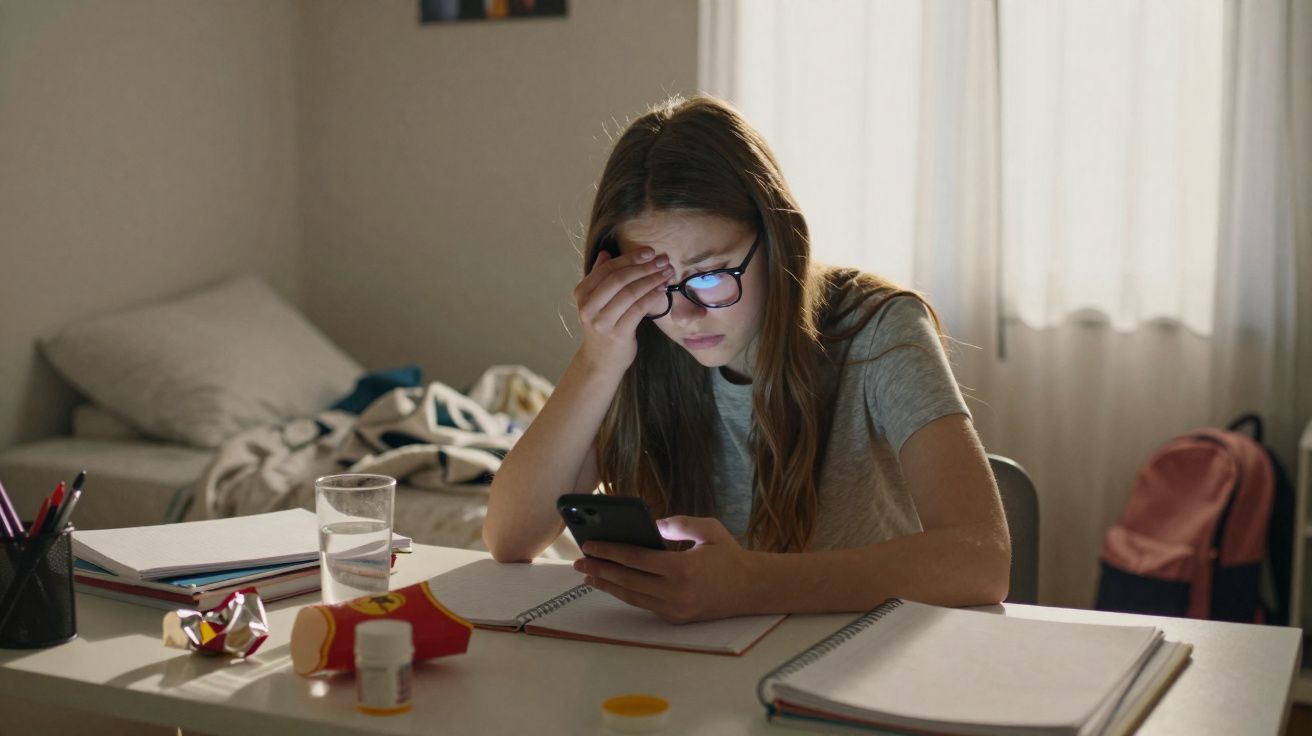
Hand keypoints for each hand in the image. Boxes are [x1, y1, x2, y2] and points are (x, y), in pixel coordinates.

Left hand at [572, 516, 758, 622]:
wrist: (752, 589)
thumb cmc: (729, 555)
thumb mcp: (708, 529)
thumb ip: (677, 525)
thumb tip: (649, 527)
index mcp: (682, 569)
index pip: (636, 559)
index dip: (610, 551)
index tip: (590, 544)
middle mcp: (675, 593)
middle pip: (627, 580)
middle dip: (600, 569)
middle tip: (579, 560)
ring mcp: (674, 609)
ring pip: (632, 597)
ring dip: (607, 585)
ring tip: (588, 574)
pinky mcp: (675, 618)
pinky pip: (643, 604)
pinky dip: (625, 594)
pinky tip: (612, 584)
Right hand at [573, 248, 673, 375]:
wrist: (600, 361)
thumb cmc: (602, 326)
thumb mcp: (595, 301)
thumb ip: (598, 277)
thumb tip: (605, 253)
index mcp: (582, 294)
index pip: (607, 269)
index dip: (630, 258)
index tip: (649, 252)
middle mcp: (588, 307)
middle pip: (619, 280)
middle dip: (644, 267)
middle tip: (663, 261)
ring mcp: (602, 322)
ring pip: (630, 293)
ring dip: (652, 280)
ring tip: (666, 273)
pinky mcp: (618, 334)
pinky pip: (638, 309)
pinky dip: (652, 296)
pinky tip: (661, 290)